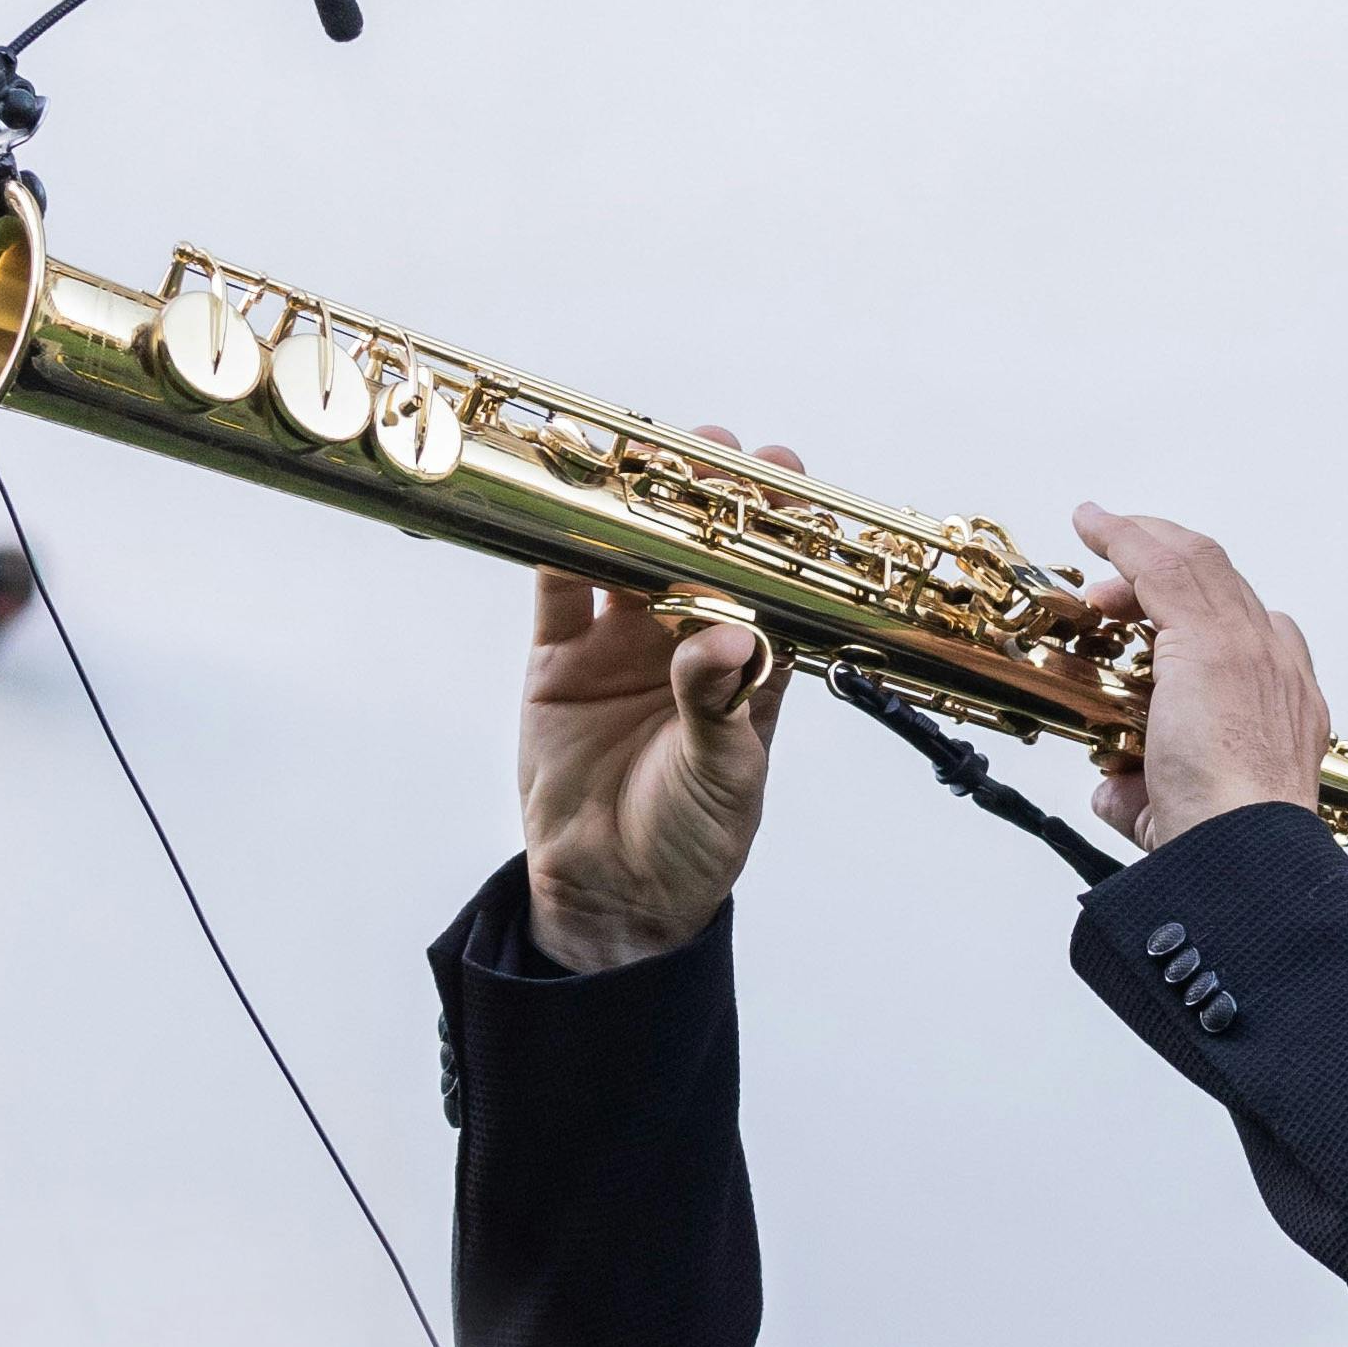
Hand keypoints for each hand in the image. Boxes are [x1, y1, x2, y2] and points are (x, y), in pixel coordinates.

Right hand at [518, 434, 795, 972]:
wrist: (610, 895)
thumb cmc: (691, 841)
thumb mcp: (724, 778)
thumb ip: (721, 705)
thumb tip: (730, 635)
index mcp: (750, 666)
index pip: (771, 581)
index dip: (779, 529)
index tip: (788, 478)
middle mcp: (688, 641)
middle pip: (700, 552)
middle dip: (709, 499)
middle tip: (718, 451)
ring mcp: (622, 644)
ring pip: (631, 557)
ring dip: (636, 509)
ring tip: (642, 457)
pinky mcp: (560, 659)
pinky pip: (560, 590)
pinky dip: (560, 547)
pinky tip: (564, 505)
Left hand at [1068, 507, 1333, 854]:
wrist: (1245, 850)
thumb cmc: (1222, 842)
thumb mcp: (1174, 811)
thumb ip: (1146, 791)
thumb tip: (1113, 789)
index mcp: (1286, 704)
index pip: (1249, 630)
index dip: (1196, 612)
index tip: (1146, 617)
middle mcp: (1278, 665)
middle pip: (1222, 584)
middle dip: (1166, 561)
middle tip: (1119, 564)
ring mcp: (1249, 647)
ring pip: (1195, 564)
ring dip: (1142, 539)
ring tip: (1099, 526)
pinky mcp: (1210, 641)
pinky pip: (1162, 568)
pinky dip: (1124, 538)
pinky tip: (1092, 524)